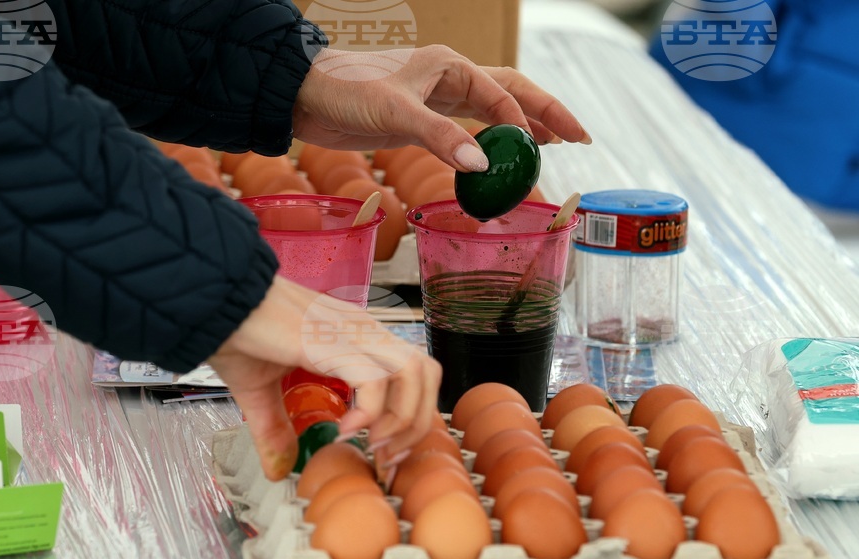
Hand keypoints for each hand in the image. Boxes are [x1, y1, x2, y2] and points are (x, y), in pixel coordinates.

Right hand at [207, 276, 441, 480]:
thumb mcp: (260, 391)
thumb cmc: (236, 331)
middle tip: (387, 455)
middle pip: (427, 373)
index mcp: (356, 336)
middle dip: (416, 422)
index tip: (385, 450)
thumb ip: (275, 429)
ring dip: (401, 418)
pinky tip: (345, 430)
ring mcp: (352, 333)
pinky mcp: (331, 341)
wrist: (213, 302)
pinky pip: (374, 379)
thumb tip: (278, 470)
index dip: (411, 414)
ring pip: (414, 373)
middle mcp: (363, 330)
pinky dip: (369, 412)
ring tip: (371, 444)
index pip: (414, 372)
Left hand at [292, 46, 590, 171]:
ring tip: (553, 144)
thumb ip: (439, 137)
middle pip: (511, 92)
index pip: (502, 93)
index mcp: (448, 66)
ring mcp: (436, 99)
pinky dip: (489, 140)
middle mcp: (448, 78)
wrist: (306, 98)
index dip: (528, 120)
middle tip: (579, 137)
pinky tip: (498, 156)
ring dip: (523, 125)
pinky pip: (468, 128)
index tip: (549, 148)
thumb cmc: (345, 92)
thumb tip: (482, 164)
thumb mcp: (394, 113)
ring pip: (493, 109)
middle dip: (546, 113)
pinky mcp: (422, 119)